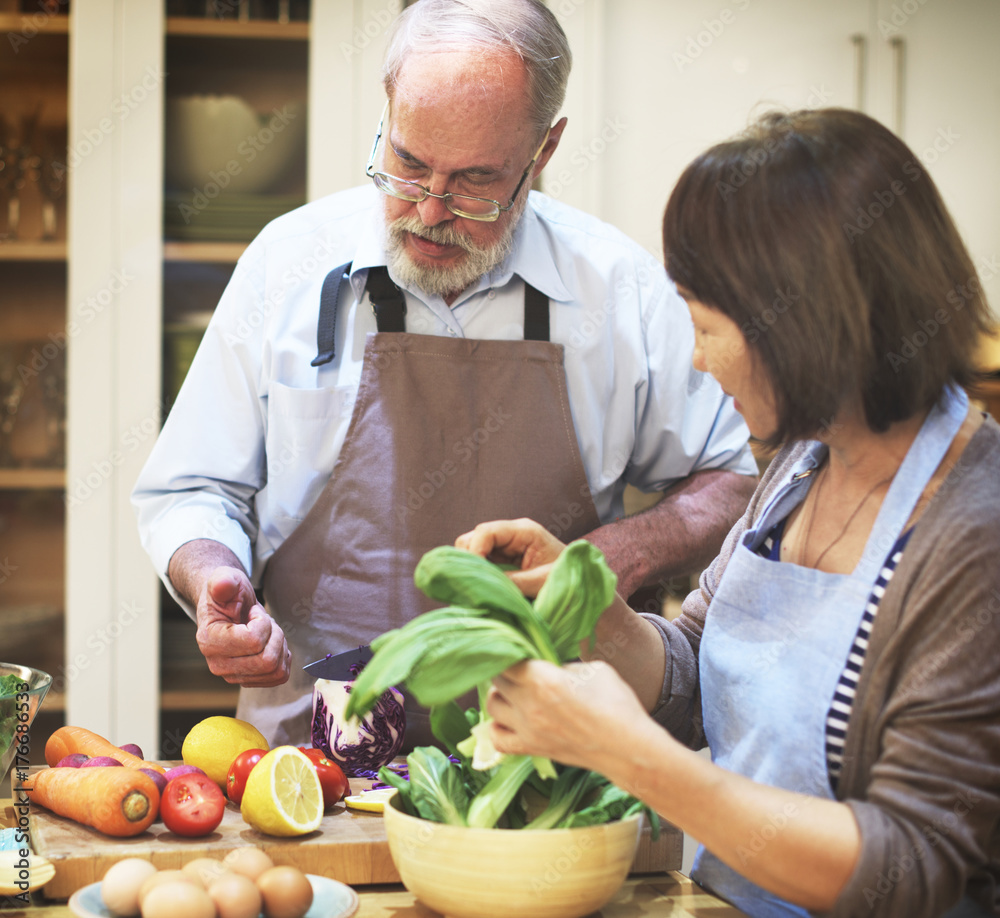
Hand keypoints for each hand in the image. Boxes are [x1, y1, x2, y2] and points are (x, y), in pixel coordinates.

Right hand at [194, 566, 290, 686]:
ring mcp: (233, 676)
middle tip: (265, 622)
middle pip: (267, 661)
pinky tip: (271, 644)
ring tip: (267, 632)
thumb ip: (223, 581)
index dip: (262, 623)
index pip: (254, 642)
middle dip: (275, 635)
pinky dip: (283, 658)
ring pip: (276, 670)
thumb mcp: (226, 578)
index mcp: (209, 641)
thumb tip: (222, 585)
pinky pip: (279, 676)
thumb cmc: (228, 593)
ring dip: (279, 646)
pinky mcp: (248, 680)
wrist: (228, 607)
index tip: (253, 613)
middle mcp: (218, 664)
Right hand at [455, 518, 566, 597]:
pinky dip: (478, 575)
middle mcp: (511, 534)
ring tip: (481, 588)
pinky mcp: (503, 560)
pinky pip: (480, 563)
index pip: (485, 532)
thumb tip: (484, 587)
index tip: (473, 576)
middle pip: (472, 538)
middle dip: (470, 560)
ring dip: (473, 569)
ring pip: (472, 551)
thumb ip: (513, 582)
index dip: (474, 552)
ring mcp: (505, 546)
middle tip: (476, 585)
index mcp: (524, 531)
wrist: (584, 584)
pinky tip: (485, 588)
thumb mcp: (542, 581)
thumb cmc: (570, 578)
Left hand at [486, 658, 647, 770]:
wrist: (627, 748)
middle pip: (496, 679)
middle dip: (505, 670)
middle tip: (519, 667)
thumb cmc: (616, 704)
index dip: (509, 650)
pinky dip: (497, 728)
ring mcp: (526, 729)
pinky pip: (497, 740)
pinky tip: (509, 720)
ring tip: (513, 691)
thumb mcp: (592, 669)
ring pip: (491, 706)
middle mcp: (528, 704)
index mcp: (542, 679)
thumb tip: (547, 666)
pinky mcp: (531, 749)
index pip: (506, 658)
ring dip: (499, 695)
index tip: (518, 648)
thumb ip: (562, 665)